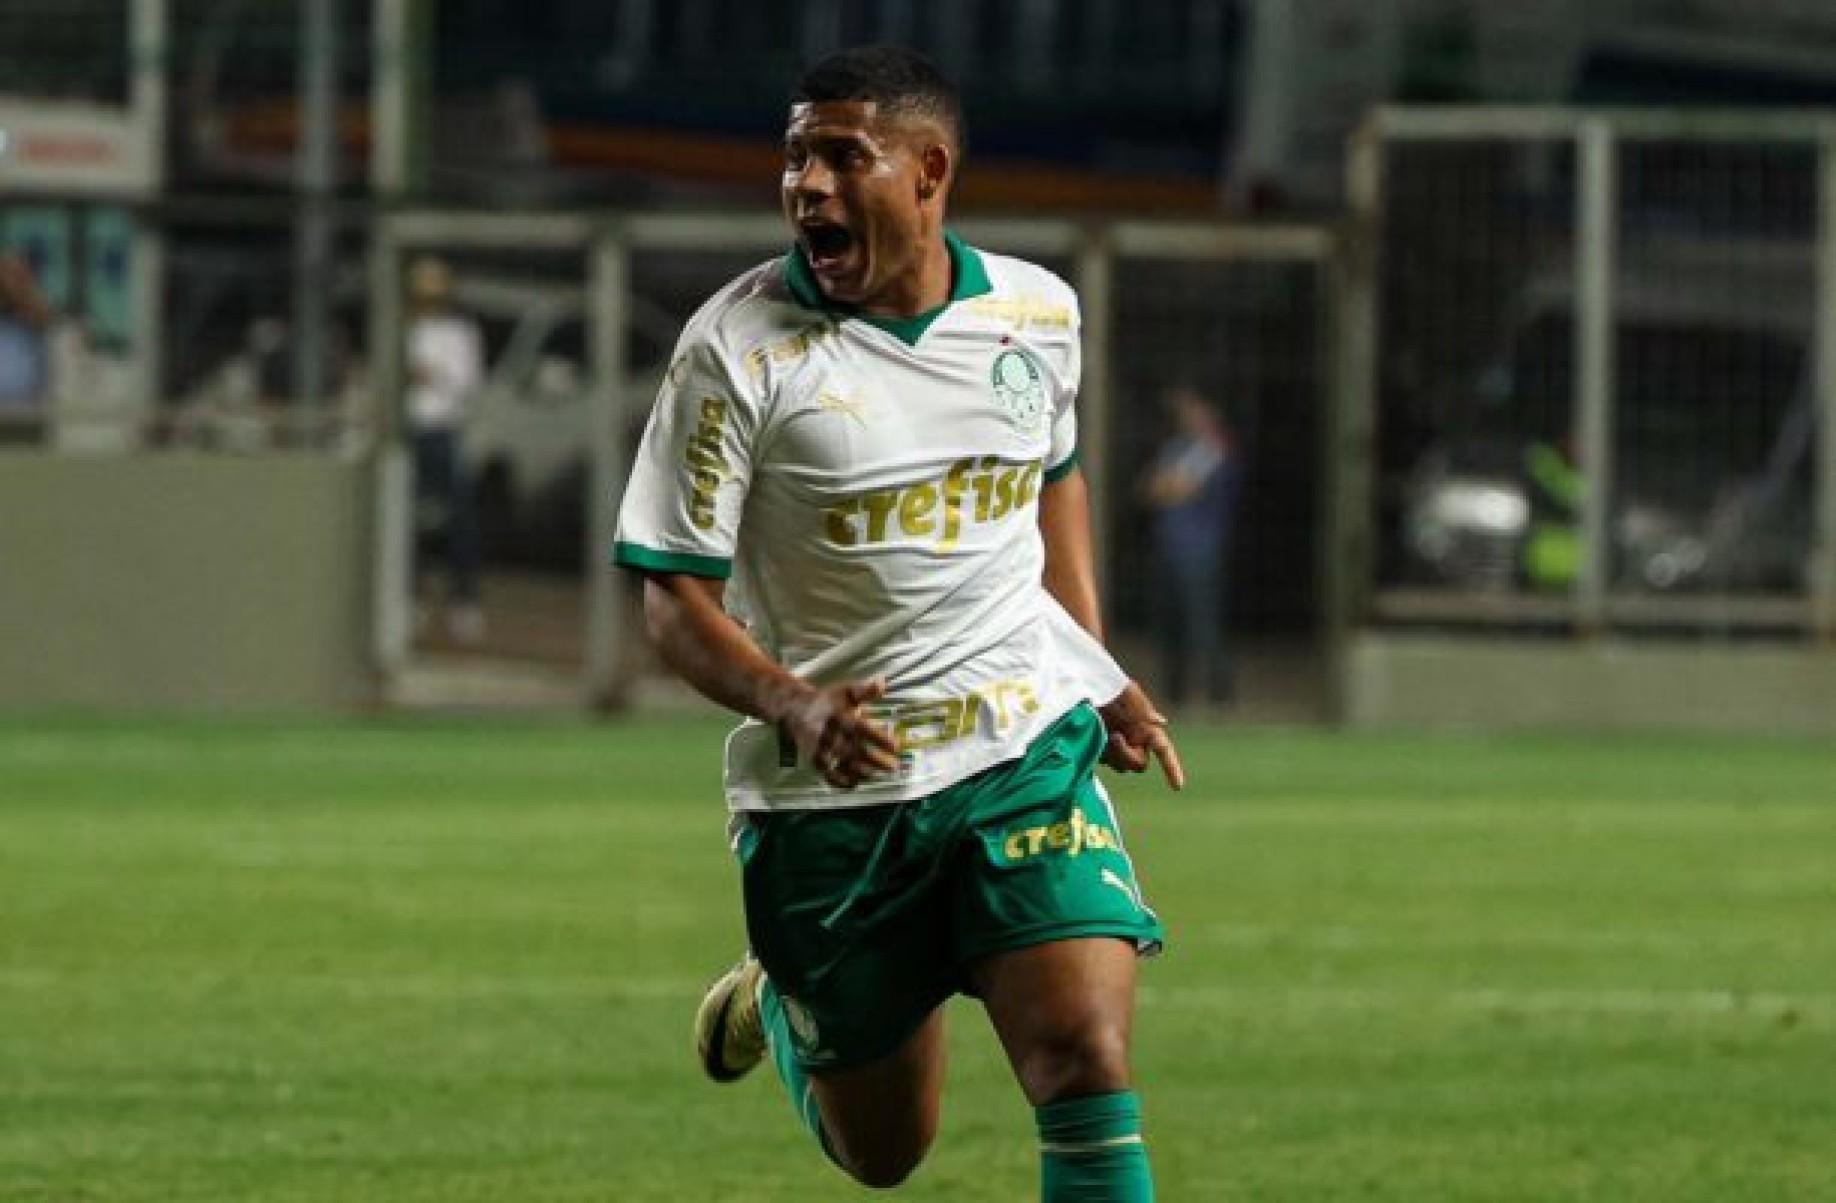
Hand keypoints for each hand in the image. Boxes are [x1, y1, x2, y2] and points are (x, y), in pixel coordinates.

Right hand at [783, 676, 900, 789]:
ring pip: (841, 765)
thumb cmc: (828, 701)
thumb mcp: (845, 691)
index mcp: (837, 714)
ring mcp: (819, 748)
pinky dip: (841, 782)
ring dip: (862, 773)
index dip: (878, 738)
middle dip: (875, 760)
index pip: (860, 728)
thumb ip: (864, 689)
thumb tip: (883, 681)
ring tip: (878, 774)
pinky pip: (827, 775)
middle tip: (893, 766)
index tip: (896, 746)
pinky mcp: (813, 759)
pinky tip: (855, 782)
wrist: (795, 710)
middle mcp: (827, 732)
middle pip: (852, 750)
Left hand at [1098, 681, 1184, 791]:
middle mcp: (1133, 740)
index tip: (1178, 786)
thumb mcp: (1125, 693)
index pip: (1163, 749)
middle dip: (1127, 755)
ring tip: (1101, 732)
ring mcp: (1115, 747)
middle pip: (1139, 764)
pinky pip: (1103, 763)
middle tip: (1115, 737)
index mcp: (1145, 727)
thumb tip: (1162, 722)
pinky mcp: (1098, 751)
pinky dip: (1098, 755)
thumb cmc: (1105, 687)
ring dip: (1112, 754)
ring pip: (1120, 766)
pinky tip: (1090, 738)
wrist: (1078, 688)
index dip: (1172, 767)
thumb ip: (1142, 709)